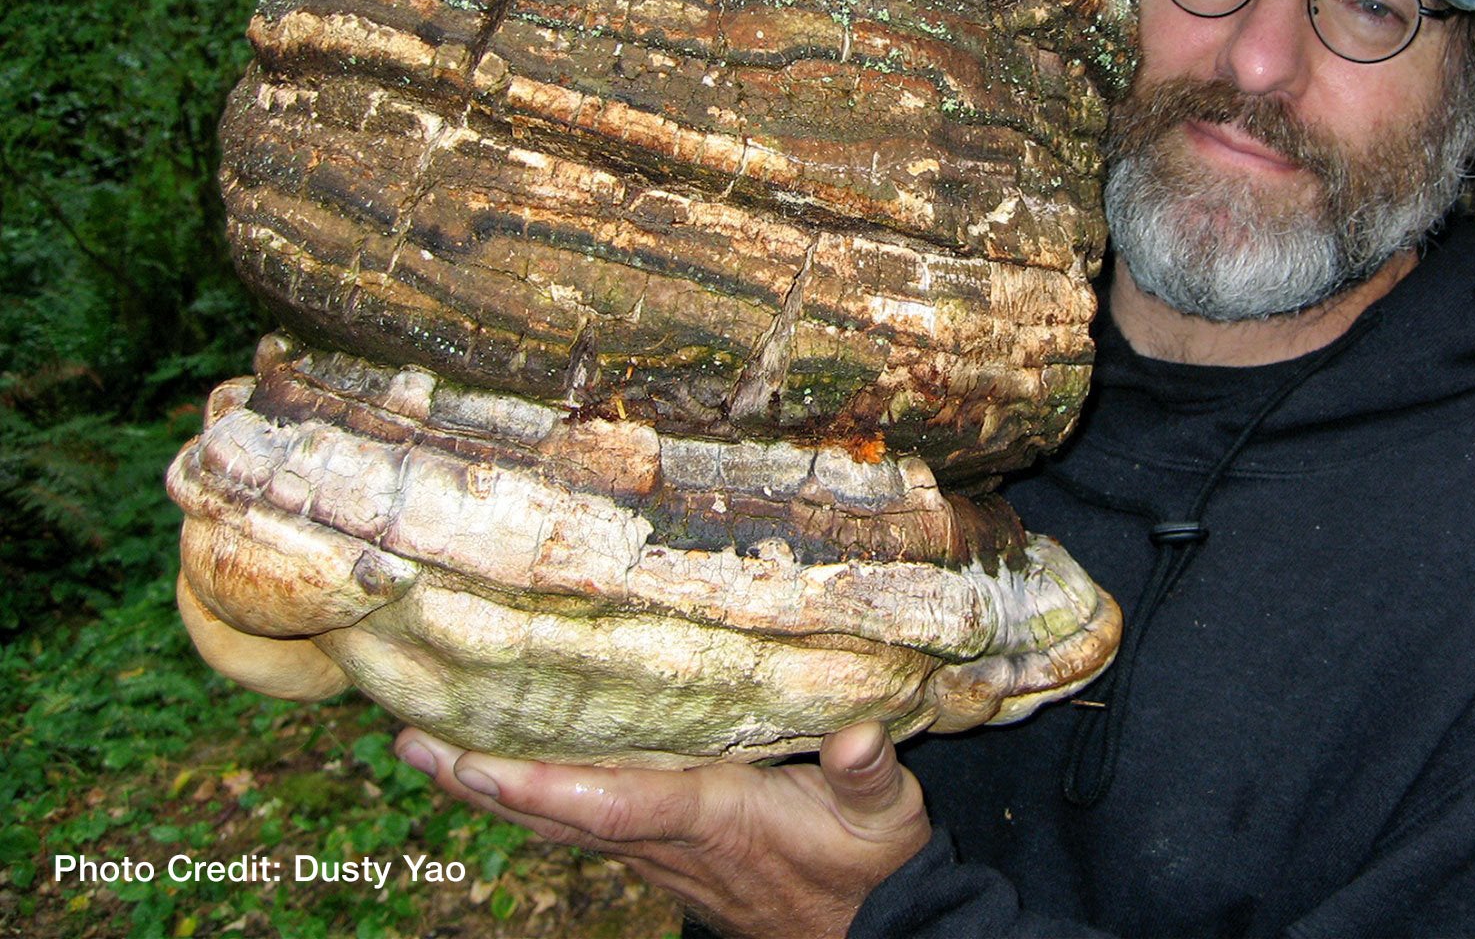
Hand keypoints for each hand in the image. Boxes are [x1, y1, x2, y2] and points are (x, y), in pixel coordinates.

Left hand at [394, 722, 931, 938]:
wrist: (865, 932)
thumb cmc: (869, 867)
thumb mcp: (884, 818)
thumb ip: (870, 775)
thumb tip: (860, 735)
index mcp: (708, 818)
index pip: (609, 803)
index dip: (540, 784)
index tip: (475, 759)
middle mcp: (664, 839)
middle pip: (554, 812)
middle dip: (480, 780)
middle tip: (411, 741)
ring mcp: (655, 851)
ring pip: (555, 820)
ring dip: (489, 787)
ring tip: (427, 747)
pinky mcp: (659, 850)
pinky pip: (575, 820)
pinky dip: (527, 794)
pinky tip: (499, 773)